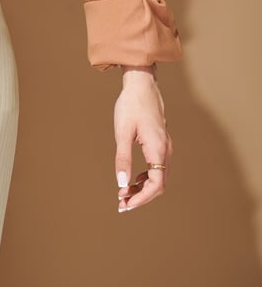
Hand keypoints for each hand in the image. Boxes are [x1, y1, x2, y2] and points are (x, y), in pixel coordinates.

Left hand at [113, 65, 172, 212]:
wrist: (141, 83)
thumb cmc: (130, 105)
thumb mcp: (122, 132)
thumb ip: (122, 159)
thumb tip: (122, 184)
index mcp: (158, 149)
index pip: (156, 185)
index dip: (142, 198)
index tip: (125, 204)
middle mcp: (166, 150)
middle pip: (158, 184)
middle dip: (141, 196)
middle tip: (121, 203)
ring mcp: (165, 146)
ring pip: (159, 176)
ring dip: (142, 187)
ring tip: (124, 193)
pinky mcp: (161, 141)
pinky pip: (157, 166)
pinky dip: (145, 176)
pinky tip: (133, 178)